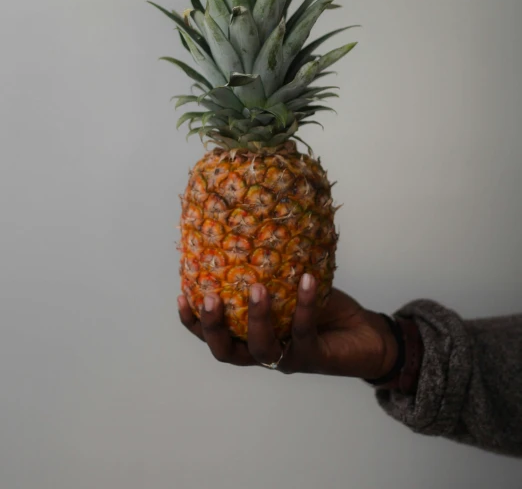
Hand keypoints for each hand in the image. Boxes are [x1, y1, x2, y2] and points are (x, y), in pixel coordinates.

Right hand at [178, 273, 397, 377]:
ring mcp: (287, 358)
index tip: (182, 293)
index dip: (193, 321)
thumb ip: (270, 267)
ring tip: (257, 287)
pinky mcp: (313, 357)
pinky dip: (305, 304)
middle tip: (211, 298)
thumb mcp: (290, 283)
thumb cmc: (323, 307)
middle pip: (226, 352)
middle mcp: (263, 351)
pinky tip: (307, 279)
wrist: (364, 335)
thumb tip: (253, 219)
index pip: (212, 334)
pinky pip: (303, 331)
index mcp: (249, 335)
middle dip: (213, 327)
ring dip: (257, 317)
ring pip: (261, 348)